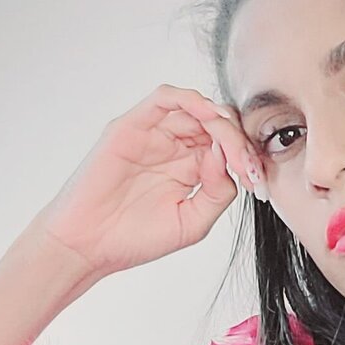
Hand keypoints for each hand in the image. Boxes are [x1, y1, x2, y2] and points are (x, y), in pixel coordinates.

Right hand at [34, 84, 263, 277]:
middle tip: (247, 166)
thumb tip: (225, 157)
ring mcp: (155, 133)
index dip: (247, 158)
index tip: (257, 181)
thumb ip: (218, 190)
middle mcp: (175, 145)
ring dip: (221, 120)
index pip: (229, 146)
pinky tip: (207, 118)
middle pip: (218, 123)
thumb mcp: (192, 222)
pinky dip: (191, 100)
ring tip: (230, 146)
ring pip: (198, 107)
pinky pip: (165, 98)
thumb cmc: (134, 238)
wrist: (87, 246)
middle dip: (239, 140)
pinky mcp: (133, 124)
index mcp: (192, 166)